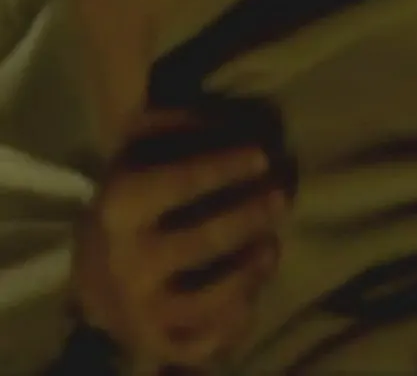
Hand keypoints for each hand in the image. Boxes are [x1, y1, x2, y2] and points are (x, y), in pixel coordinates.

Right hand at [72, 111, 286, 367]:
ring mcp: (142, 309)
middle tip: (281, 196)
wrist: (93, 276)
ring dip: (252, 270)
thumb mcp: (141, 160)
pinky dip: (237, 322)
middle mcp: (128, 263)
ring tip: (272, 245)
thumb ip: (178, 130)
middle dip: (252, 214)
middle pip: (206, 239)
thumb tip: (233, 115)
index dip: (225, 166)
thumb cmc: (133, 206)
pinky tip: (254, 293)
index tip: (262, 155)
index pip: (181, 183)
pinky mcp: (158, 342)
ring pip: (213, 298)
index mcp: (120, 209)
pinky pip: (207, 341)